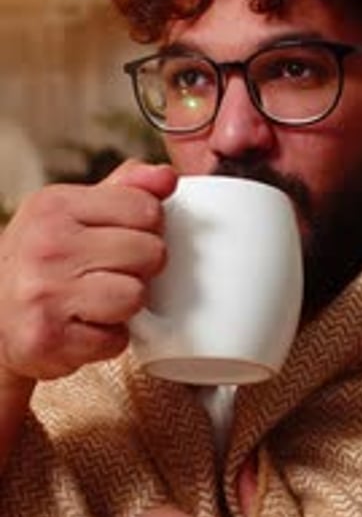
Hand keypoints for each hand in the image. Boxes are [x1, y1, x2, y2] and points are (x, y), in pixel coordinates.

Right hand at [0, 160, 175, 380]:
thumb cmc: (40, 261)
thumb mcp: (71, 212)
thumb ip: (124, 189)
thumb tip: (167, 177)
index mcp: (54, 205)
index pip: (146, 208)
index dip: (148, 228)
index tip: (125, 238)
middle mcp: (48, 245)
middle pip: (149, 253)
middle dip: (139, 267)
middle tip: (109, 272)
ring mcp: (46, 293)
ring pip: (136, 296)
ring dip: (125, 304)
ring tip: (96, 299)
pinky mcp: (50, 338)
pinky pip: (117, 339)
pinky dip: (108, 338)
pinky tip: (83, 325)